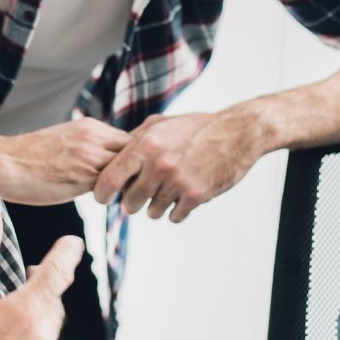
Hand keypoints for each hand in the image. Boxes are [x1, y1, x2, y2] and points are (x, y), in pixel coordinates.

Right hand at [0, 120, 130, 205]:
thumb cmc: (31, 157)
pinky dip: (116, 194)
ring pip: (127, 169)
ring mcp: (91, 156)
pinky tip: (111, 201)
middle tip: (139, 185)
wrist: (6, 163)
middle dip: (139, 168)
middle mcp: (94, 137)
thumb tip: (105, 162)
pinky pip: (113, 186)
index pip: (128, 139)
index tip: (136, 170)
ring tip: (128, 196)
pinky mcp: (84, 177)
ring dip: (131, 183)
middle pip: (135, 152)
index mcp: (90, 127)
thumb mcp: (65, 139)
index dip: (134, 157)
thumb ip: (89, 146)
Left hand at [92, 112, 263, 221]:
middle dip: (131, 203)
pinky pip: (174, 216)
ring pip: (152, 212)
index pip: (111, 177)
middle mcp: (159, 164)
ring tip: (166, 193)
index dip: (102, 192)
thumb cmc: (197, 127)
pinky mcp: (196, 195)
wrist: (237, 133)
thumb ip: (135, 138)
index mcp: (146, 145)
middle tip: (138, 198)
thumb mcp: (161, 123)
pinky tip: (182, 197)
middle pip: (130, 201)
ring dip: (156, 207)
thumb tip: (112, 154)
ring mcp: (178, 181)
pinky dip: (176, 211)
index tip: (103, 198)